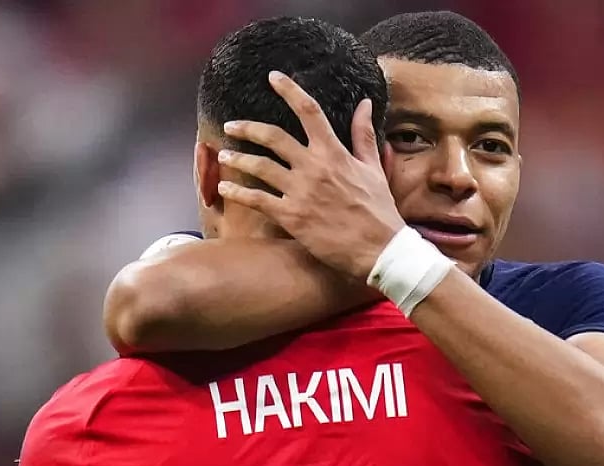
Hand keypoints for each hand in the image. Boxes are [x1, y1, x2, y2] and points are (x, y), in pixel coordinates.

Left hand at [217, 71, 404, 281]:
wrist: (379, 249)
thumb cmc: (379, 210)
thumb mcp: (373, 168)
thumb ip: (364, 135)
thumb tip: (365, 104)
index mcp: (334, 153)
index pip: (309, 111)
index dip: (290, 90)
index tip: (273, 78)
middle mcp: (314, 167)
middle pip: (273, 137)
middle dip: (248, 128)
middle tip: (232, 126)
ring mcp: (300, 192)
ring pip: (260, 167)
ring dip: (238, 158)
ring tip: (224, 155)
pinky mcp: (291, 217)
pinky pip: (257, 199)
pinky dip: (238, 192)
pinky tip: (224, 187)